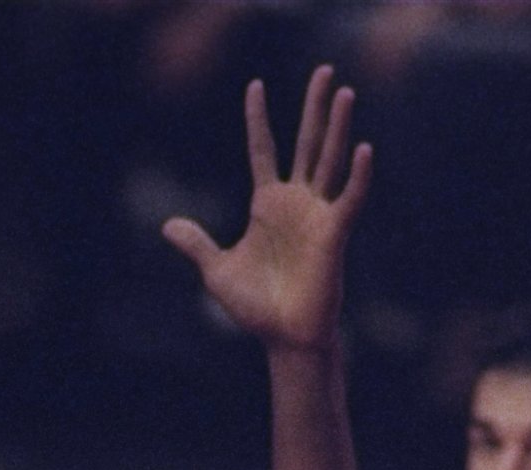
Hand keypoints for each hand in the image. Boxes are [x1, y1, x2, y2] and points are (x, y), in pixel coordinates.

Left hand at [162, 66, 370, 354]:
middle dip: (314, 107)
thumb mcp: (217, 272)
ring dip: (337, 126)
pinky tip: (363, 148)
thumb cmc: (256, 308)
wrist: (283, 338)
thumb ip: (197, 244)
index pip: (262, 150)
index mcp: (267, 205)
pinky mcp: (334, 233)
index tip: (255, 85)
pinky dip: (357, 175)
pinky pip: (349, 198)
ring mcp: (316, 214)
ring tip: (344, 91)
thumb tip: (167, 225)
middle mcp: (295, 202)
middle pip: (305, 142)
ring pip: (329, 159)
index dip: (257, 119)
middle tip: (324, 70)